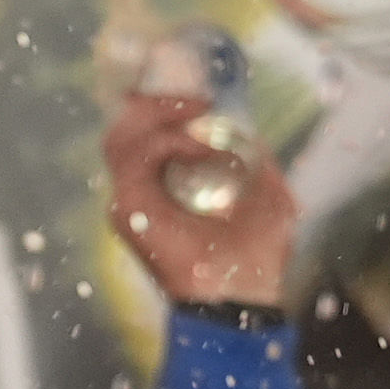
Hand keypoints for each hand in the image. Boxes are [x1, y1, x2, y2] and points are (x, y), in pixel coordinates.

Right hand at [99, 91, 297, 311]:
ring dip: (163, 114)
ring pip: (122, 134)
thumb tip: (245, 130)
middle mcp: (143, 190)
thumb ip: (254, 159)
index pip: (144, 134)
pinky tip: (201, 145)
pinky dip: (168, 140)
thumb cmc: (257, 252)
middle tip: (198, 100)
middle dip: (160, 101)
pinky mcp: (128, 208)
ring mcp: (131, 198)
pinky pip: (136, 156)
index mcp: (168, 186)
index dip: (161, 105)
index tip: (198, 93)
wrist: (244, 295)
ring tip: (200, 114)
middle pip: (127, 127)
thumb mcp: (267, 192)